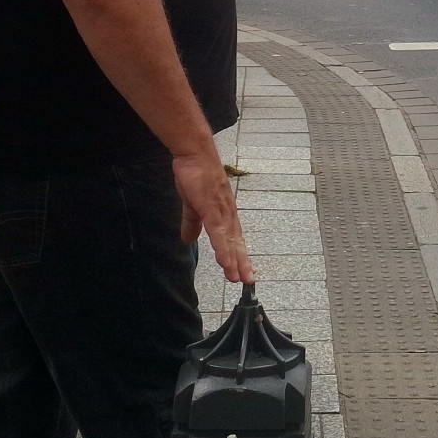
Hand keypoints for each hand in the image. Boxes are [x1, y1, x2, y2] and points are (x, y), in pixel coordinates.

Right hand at [173, 150, 253, 283]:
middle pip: (237, 243)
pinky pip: (218, 232)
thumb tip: (188, 240)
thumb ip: (192, 223)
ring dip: (235, 260)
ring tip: (240, 278)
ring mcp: (221, 212)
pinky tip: (226, 261)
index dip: (239, 256)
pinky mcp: (212, 208)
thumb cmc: (195, 177)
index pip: (234, 239)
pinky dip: (223, 248)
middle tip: (250, 281)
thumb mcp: (192, 205)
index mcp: (224, 214)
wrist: (195, 156)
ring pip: (230, 241)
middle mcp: (228, 215)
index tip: (244, 272)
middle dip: (243, 263)